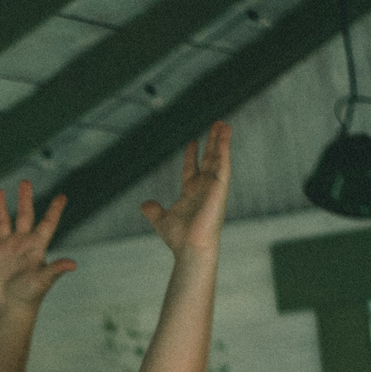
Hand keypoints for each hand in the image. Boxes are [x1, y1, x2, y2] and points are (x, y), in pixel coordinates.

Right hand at [0, 181, 75, 312]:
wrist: (11, 308)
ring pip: (3, 222)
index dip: (55, 210)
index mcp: (37, 247)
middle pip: (24, 216)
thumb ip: (55, 269)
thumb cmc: (30, 296)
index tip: (63, 196)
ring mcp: (6, 248)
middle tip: (25, 182)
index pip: (47, 224)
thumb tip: (73, 264)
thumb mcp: (43, 281)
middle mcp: (22, 244)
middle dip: (24, 199)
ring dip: (1, 207)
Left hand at [140, 120, 230, 255]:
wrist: (191, 247)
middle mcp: (204, 188)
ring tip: (223, 124)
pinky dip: (225, 149)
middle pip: (208, 159)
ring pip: (218, 159)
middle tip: (215, 125)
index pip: (192, 169)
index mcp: (191, 193)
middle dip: (211, 143)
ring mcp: (213, 187)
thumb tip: (145, 204)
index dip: (192, 155)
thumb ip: (154, 211)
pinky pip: (223, 164)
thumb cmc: (179, 239)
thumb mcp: (162, 221)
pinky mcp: (220, 187)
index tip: (192, 141)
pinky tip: (225, 135)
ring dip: (221, 141)